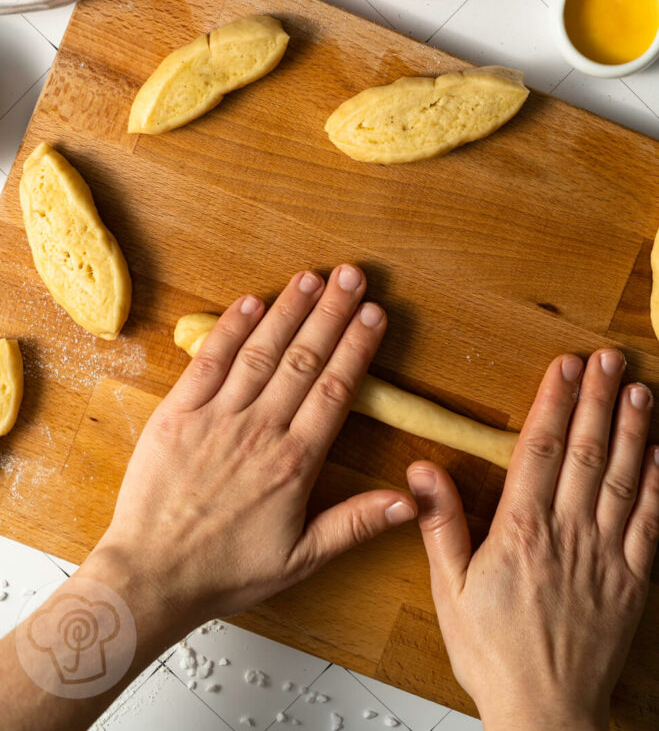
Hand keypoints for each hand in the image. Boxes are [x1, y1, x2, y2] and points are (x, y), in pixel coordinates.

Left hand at [90, 265, 415, 648]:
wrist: (150, 576)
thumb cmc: (227, 570)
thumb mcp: (301, 558)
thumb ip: (357, 523)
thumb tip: (412, 500)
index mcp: (293, 463)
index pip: (334, 389)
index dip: (357, 346)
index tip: (374, 312)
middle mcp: (258, 430)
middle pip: (303, 358)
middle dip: (331, 312)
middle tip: (352, 275)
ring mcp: (215, 417)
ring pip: (261, 351)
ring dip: (288, 310)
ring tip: (312, 277)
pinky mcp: (177, 413)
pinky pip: (208, 361)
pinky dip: (230, 329)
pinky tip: (251, 301)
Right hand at [407, 350, 657, 730]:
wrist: (545, 712)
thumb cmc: (493, 653)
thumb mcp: (449, 590)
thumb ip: (439, 524)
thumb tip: (422, 470)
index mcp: (521, 531)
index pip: (542, 450)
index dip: (554, 403)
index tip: (564, 367)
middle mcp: (568, 535)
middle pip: (588, 452)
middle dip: (598, 400)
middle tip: (608, 360)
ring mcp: (605, 555)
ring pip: (624, 478)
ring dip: (633, 430)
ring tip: (639, 390)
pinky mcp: (631, 579)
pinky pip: (651, 521)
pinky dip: (658, 482)